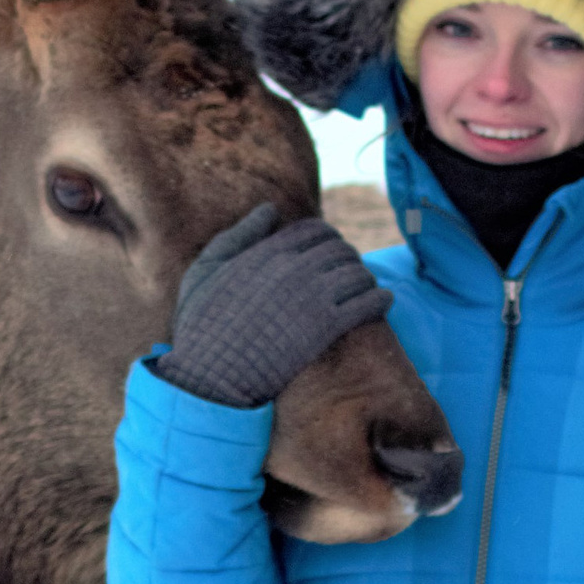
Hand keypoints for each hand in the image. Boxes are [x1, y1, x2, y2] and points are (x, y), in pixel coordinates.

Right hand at [161, 205, 392, 407]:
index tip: (330, 251)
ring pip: (357, 273)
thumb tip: (270, 210)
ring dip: (365, 278)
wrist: (209, 373)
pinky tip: (384, 301)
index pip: (315, 230)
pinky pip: (367, 303)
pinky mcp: (325, 327)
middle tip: (351, 271)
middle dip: (348, 258)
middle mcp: (294, 267)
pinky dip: (380, 299)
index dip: (327, 238)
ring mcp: (312, 296)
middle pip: (340, 250)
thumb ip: (238, 236)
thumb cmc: (199, 325)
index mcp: (268, 251)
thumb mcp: (205, 270)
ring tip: (367, 287)